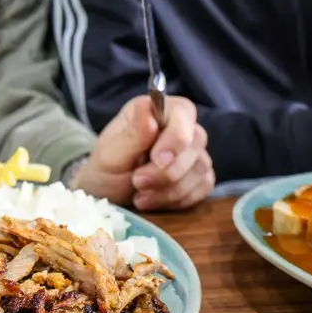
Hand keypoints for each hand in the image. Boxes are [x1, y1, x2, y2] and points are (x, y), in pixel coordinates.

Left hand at [73, 94, 213, 209]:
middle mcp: (179, 126)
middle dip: (167, 171)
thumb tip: (149, 113)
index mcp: (155, 110)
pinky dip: (180, 199)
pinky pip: (204, 186)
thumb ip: (131, 135)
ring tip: (140, 196)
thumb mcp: (110, 155)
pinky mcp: (199, 175)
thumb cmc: (107, 169)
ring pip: (201, 167)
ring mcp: (192, 151)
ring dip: (171, 189)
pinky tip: (156, 201)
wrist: (109, 195)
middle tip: (138, 183)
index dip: (176, 137)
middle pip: (195, 142)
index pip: (182, 112)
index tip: (158, 160)